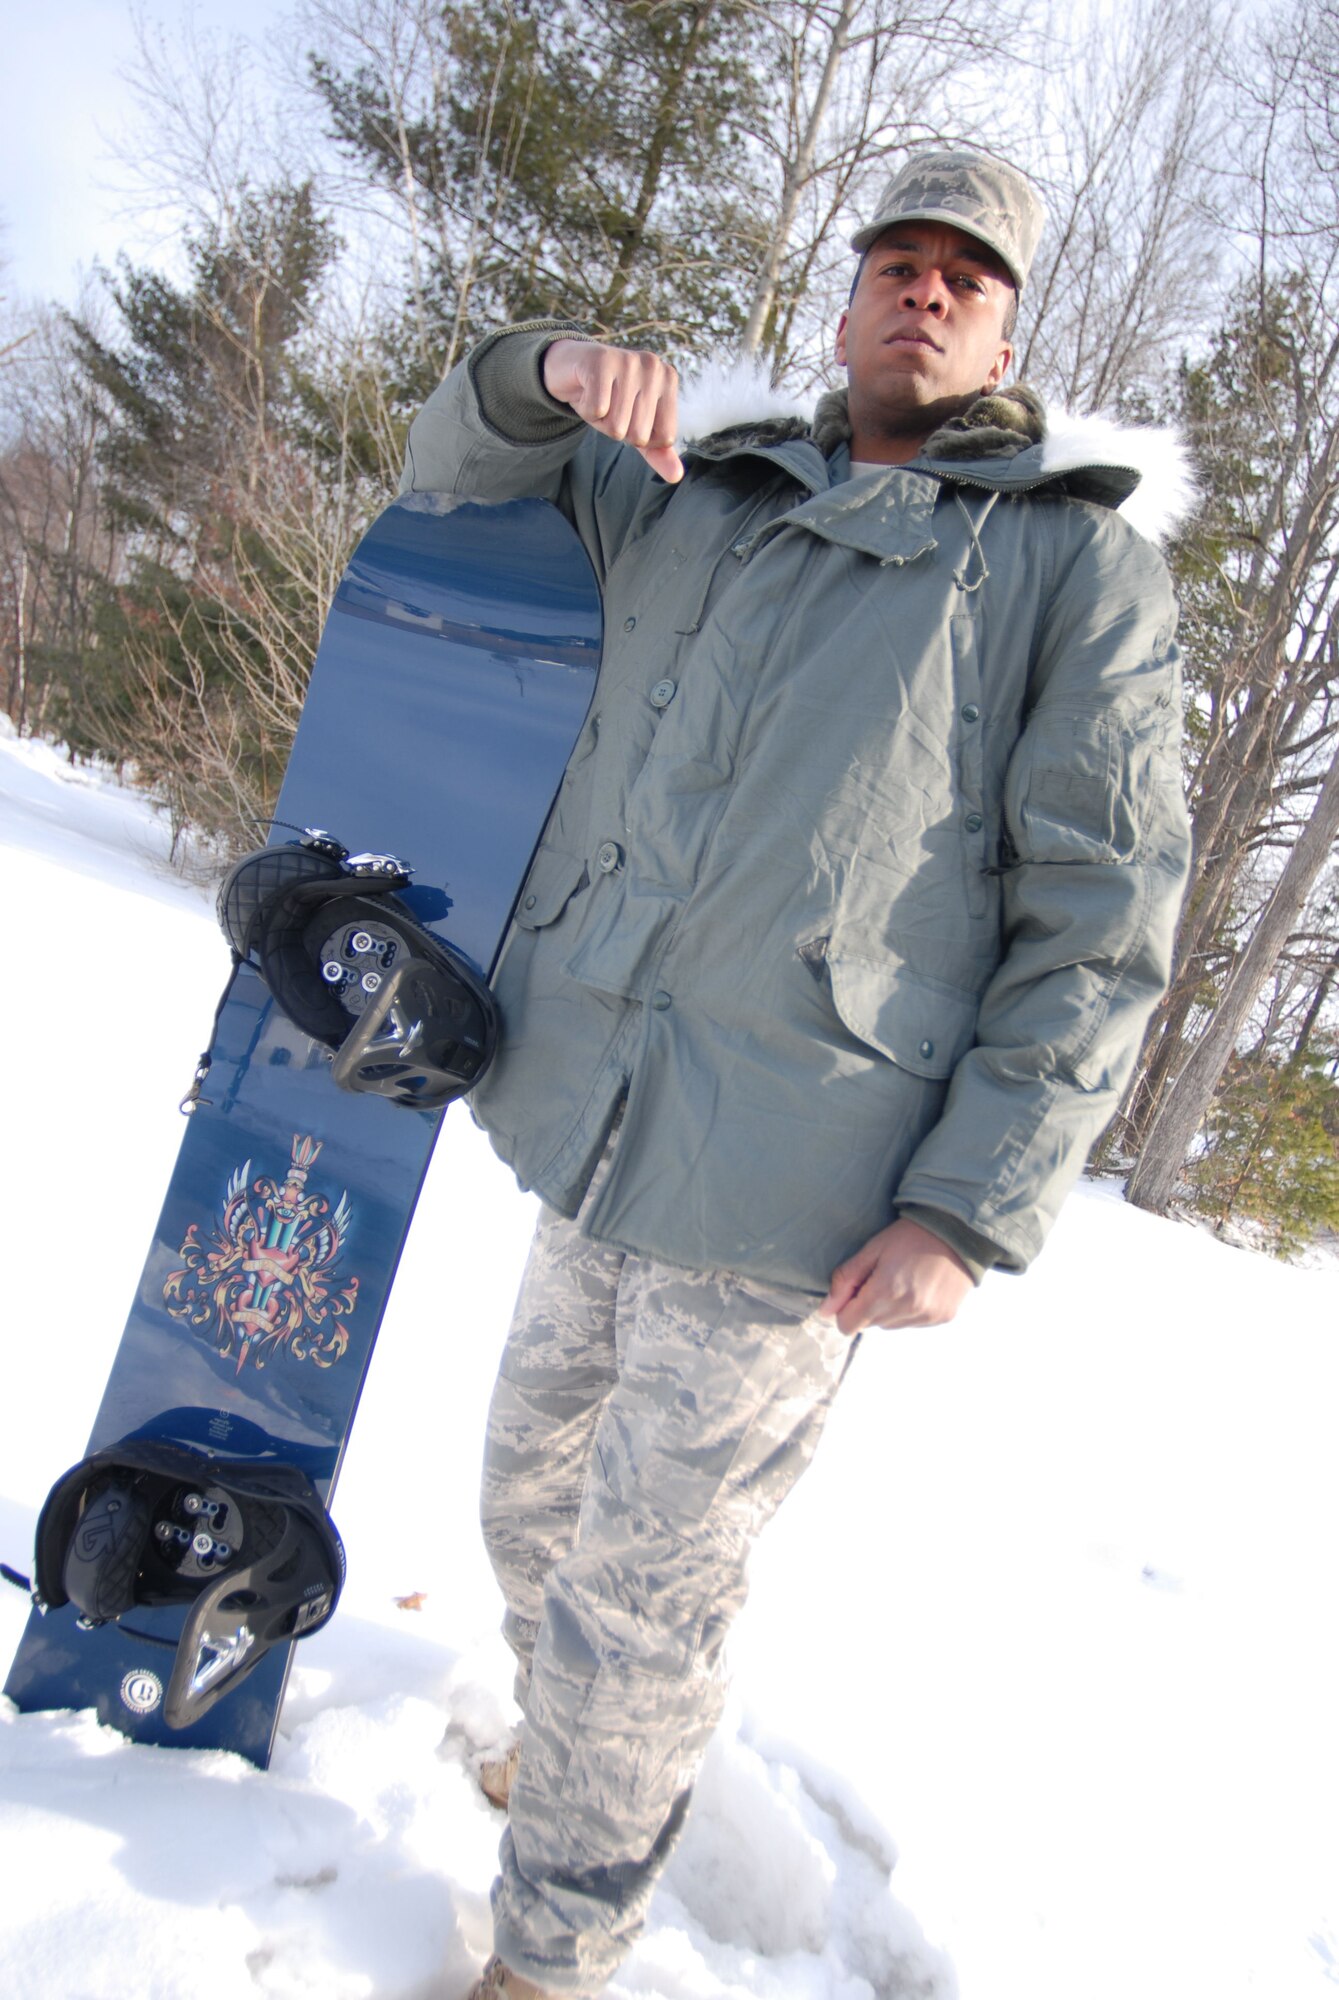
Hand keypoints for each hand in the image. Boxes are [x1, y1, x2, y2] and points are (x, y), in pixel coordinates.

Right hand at [542, 338, 682, 481]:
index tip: (630, 415)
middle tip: (611, 405)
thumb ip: (658, 451)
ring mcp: (629, 361)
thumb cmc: (609, 398)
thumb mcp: (636, 426)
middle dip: (618, 430)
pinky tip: (586, 392)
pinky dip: (586, 410)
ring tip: (599, 398)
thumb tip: (676, 476)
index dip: (642, 438)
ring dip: (601, 421)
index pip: (665, 438)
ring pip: (617, 426)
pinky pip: (597, 411)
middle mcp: (654, 367)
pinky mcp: (602, 361)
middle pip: (639, 434)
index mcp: (669, 380)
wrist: (572, 367)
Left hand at [817, 1218, 973, 1333]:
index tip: (855, 1290)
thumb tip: (825, 1311)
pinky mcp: (943, 1317)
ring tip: (903, 1280)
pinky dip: (910, 1310)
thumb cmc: (909, 1235)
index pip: (848, 1325)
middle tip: (882, 1277)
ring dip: (889, 1309)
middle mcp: (907, 1310)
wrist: (956, 1230)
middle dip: (868, 1306)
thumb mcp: (872, 1249)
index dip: (845, 1309)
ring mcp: (927, 1317)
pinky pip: (913, 1324)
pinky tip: (920, 1287)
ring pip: (891, 1326)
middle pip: (869, 1324)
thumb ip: (845, 1280)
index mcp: (885, 1293)